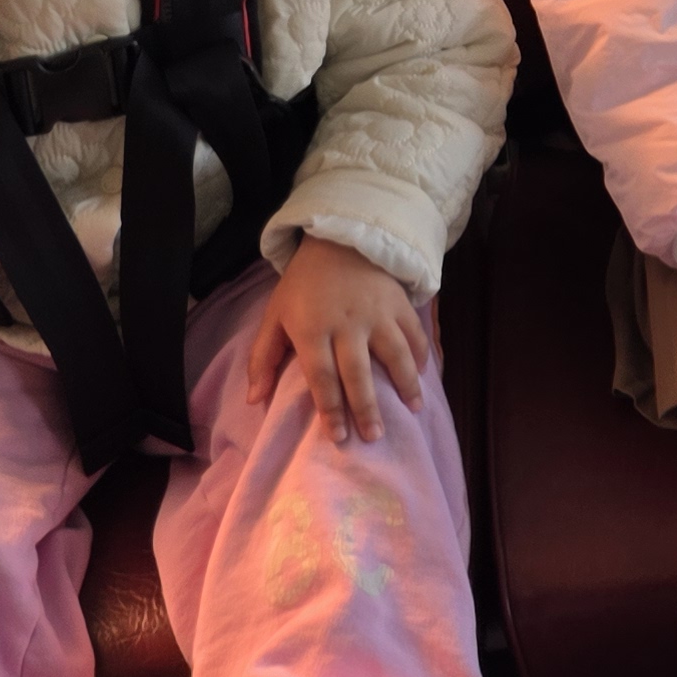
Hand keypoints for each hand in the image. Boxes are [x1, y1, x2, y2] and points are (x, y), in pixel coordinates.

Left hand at [239, 235, 428, 442]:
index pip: (322, 377)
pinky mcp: (399, 302)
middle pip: (358, 373)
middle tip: (373, 437)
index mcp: (312, 329)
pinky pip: (414, 333)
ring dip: (405, 385)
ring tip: (412, 410)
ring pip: (395, 355)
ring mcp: (377, 312)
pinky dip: (421, 355)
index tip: (339, 437)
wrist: (338, 239)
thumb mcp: (274, 316)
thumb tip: (254, 400)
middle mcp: (347, 324)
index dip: (330, 409)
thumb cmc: (302, 285)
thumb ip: (263, 358)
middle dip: (367, 408)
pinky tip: (422, 375)